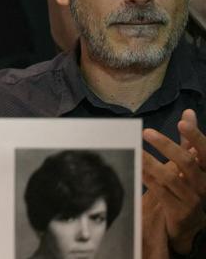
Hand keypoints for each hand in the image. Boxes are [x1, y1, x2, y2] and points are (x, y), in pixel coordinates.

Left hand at [142, 110, 205, 253]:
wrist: (190, 221)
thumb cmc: (190, 184)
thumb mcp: (193, 162)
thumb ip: (189, 139)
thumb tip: (188, 112)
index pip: (205, 151)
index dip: (195, 136)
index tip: (182, 122)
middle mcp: (204, 184)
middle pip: (186, 162)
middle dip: (167, 146)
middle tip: (147, 132)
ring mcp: (193, 199)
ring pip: (170, 177)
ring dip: (151, 162)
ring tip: (136, 150)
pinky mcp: (179, 211)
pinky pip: (160, 192)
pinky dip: (148, 178)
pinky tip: (137, 168)